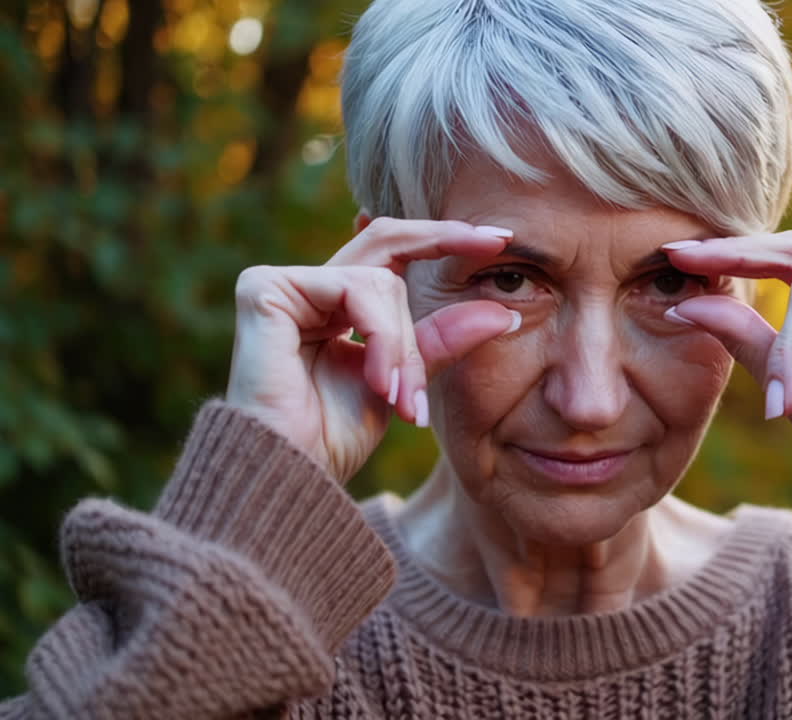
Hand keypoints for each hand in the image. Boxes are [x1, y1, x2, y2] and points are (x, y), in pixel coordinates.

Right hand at [225, 218, 519, 483]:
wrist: (292, 472)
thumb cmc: (334, 437)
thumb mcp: (404, 381)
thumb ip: (441, 341)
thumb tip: (505, 313)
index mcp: (338, 305)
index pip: (394, 252)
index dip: (443, 239)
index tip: (501, 238)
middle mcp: (309, 287)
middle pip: (387, 238)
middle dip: (445, 238)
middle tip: (497, 242)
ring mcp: (283, 284)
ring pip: (381, 281)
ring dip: (404, 344)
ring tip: (401, 396)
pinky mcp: (265, 288)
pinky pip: (353, 289)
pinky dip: (380, 337)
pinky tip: (377, 382)